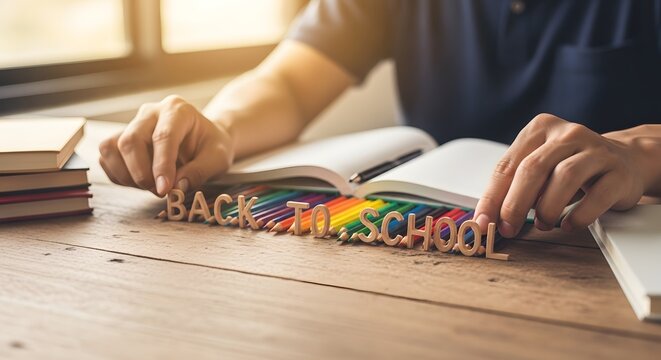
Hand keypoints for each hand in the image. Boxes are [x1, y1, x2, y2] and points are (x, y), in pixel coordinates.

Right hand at [99, 95, 234, 196]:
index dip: (161, 165)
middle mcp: (150, 112)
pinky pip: (107, 158)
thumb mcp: (218, 159)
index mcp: (177, 110)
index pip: (163, 136)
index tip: (164, 189)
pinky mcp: (120, 139)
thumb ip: (200, 171)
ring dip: (127, 175)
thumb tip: (177, 186)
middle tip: (160, 192)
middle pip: (131, 140)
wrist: (203, 140)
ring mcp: (132, 124)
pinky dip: (119, 176)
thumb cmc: (211, 147)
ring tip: (150, 187)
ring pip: (111, 148)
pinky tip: (141, 182)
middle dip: (141, 173)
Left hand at [474, 113, 648, 236]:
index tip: (482, 221)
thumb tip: (488, 217)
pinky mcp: (618, 172)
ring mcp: (596, 150)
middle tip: (508, 227)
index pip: (507, 165)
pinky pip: (597, 196)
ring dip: (547, 208)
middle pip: (533, 169)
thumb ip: (514, 185)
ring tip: (542, 223)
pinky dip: (579, 215)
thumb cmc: (572, 166)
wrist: (626, 160)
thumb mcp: (541, 166)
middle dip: (514, 204)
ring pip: (564, 177)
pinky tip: (569, 224)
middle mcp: (568, 134)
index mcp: (540, 129)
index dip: (492, 197)